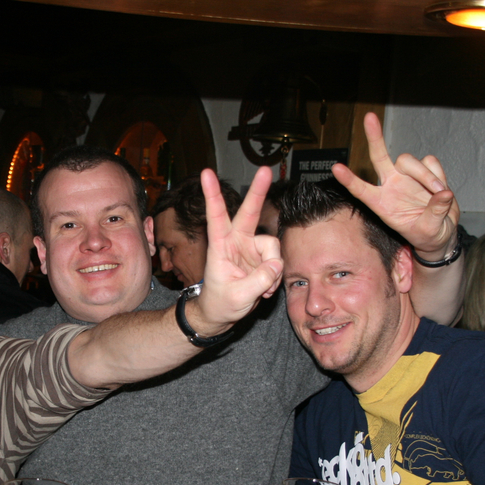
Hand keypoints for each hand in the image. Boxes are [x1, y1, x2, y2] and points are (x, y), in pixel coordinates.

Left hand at [192, 167, 282, 334]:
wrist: (222, 314)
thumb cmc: (221, 303)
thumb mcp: (238, 297)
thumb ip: (258, 281)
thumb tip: (276, 265)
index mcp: (220, 246)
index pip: (216, 218)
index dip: (213, 196)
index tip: (206, 174)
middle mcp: (236, 242)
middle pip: (249, 212)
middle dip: (258, 191)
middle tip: (264, 170)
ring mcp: (251, 248)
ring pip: (273, 247)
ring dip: (272, 270)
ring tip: (261, 289)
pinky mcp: (263, 258)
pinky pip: (278, 262)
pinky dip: (275, 278)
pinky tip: (264, 289)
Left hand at [332, 113, 459, 259]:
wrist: (442, 232)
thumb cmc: (429, 235)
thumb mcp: (430, 231)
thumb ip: (435, 212)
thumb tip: (444, 193)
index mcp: (383, 204)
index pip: (361, 190)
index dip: (349, 180)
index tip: (335, 168)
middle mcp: (392, 186)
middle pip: (379, 157)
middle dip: (375, 137)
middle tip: (369, 117)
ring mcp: (407, 176)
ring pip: (410, 161)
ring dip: (426, 176)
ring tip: (439, 194)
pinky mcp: (425, 170)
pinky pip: (431, 162)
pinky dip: (438, 174)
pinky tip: (442, 190)